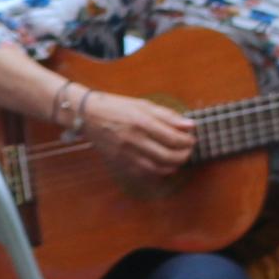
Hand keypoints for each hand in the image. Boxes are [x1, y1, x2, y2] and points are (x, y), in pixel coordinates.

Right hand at [81, 88, 197, 185]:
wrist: (87, 115)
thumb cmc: (116, 107)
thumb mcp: (142, 105)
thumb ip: (167, 116)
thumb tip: (191, 125)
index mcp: (140, 122)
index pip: (174, 138)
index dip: (188, 141)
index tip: (191, 139)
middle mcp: (133, 139)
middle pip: (169, 156)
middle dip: (184, 155)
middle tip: (187, 150)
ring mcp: (126, 153)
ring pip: (159, 168)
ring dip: (174, 165)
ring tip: (177, 158)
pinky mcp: (120, 162)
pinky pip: (145, 174)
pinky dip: (158, 172)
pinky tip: (162, 164)